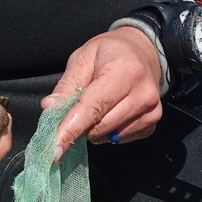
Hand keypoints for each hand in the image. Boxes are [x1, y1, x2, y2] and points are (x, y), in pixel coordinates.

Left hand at [40, 26, 162, 161]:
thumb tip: (49, 108)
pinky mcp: (152, 123)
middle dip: (80, 124)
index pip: (93, 107)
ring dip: (94, 127)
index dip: (71, 128)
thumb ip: (66, 85)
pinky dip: (108, 130)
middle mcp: (142, 93)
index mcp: (124, 71)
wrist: (143, 52)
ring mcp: (151, 111)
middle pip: (100, 126)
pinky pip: (120, 139)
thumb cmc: (111, 53)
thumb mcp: (83, 58)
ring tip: (98, 104)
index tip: (55, 149)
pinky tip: (111, 111)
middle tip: (76, 107)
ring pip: (109, 136)